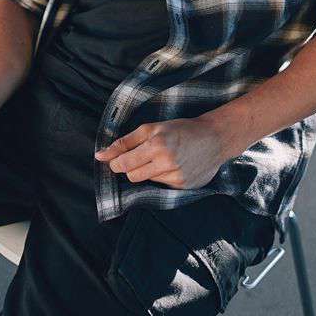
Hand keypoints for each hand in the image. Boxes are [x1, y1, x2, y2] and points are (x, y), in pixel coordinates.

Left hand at [94, 116, 229, 189]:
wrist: (215, 138)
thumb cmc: (181, 129)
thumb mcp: (151, 128)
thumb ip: (125, 142)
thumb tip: (100, 155)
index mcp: (156, 145)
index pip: (123, 164)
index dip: (117, 162)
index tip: (118, 159)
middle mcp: (166, 163)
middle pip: (132, 176)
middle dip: (132, 167)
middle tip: (142, 156)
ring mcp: (176, 177)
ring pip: (147, 181)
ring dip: (149, 171)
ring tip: (162, 158)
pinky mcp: (183, 187)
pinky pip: (162, 186)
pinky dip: (163, 176)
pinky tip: (175, 165)